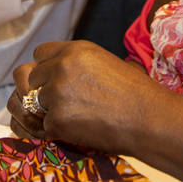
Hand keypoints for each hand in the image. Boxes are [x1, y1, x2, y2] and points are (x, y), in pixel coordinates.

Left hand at [8, 40, 158, 154]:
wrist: (149, 119)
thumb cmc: (136, 93)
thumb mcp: (105, 62)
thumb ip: (77, 62)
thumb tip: (59, 70)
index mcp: (74, 50)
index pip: (39, 54)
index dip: (46, 67)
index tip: (54, 79)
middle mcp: (61, 67)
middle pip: (33, 78)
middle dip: (44, 90)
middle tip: (67, 103)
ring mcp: (57, 93)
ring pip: (36, 103)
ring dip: (52, 111)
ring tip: (81, 117)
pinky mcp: (57, 119)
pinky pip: (46, 126)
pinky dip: (59, 131)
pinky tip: (83, 129)